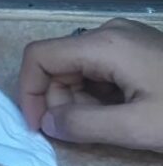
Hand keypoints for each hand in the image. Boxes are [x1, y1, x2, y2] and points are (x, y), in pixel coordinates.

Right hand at [19, 19, 162, 150]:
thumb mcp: (137, 128)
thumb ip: (86, 126)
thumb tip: (47, 123)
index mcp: (104, 44)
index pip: (40, 56)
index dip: (29, 91)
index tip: (38, 126)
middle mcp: (109, 33)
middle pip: (59, 64)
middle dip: (59, 101)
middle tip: (82, 133)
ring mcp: (124, 38)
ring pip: (78, 69)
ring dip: (79, 101)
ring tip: (110, 125)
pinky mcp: (136, 48)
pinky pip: (99, 69)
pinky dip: (97, 95)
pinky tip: (121, 113)